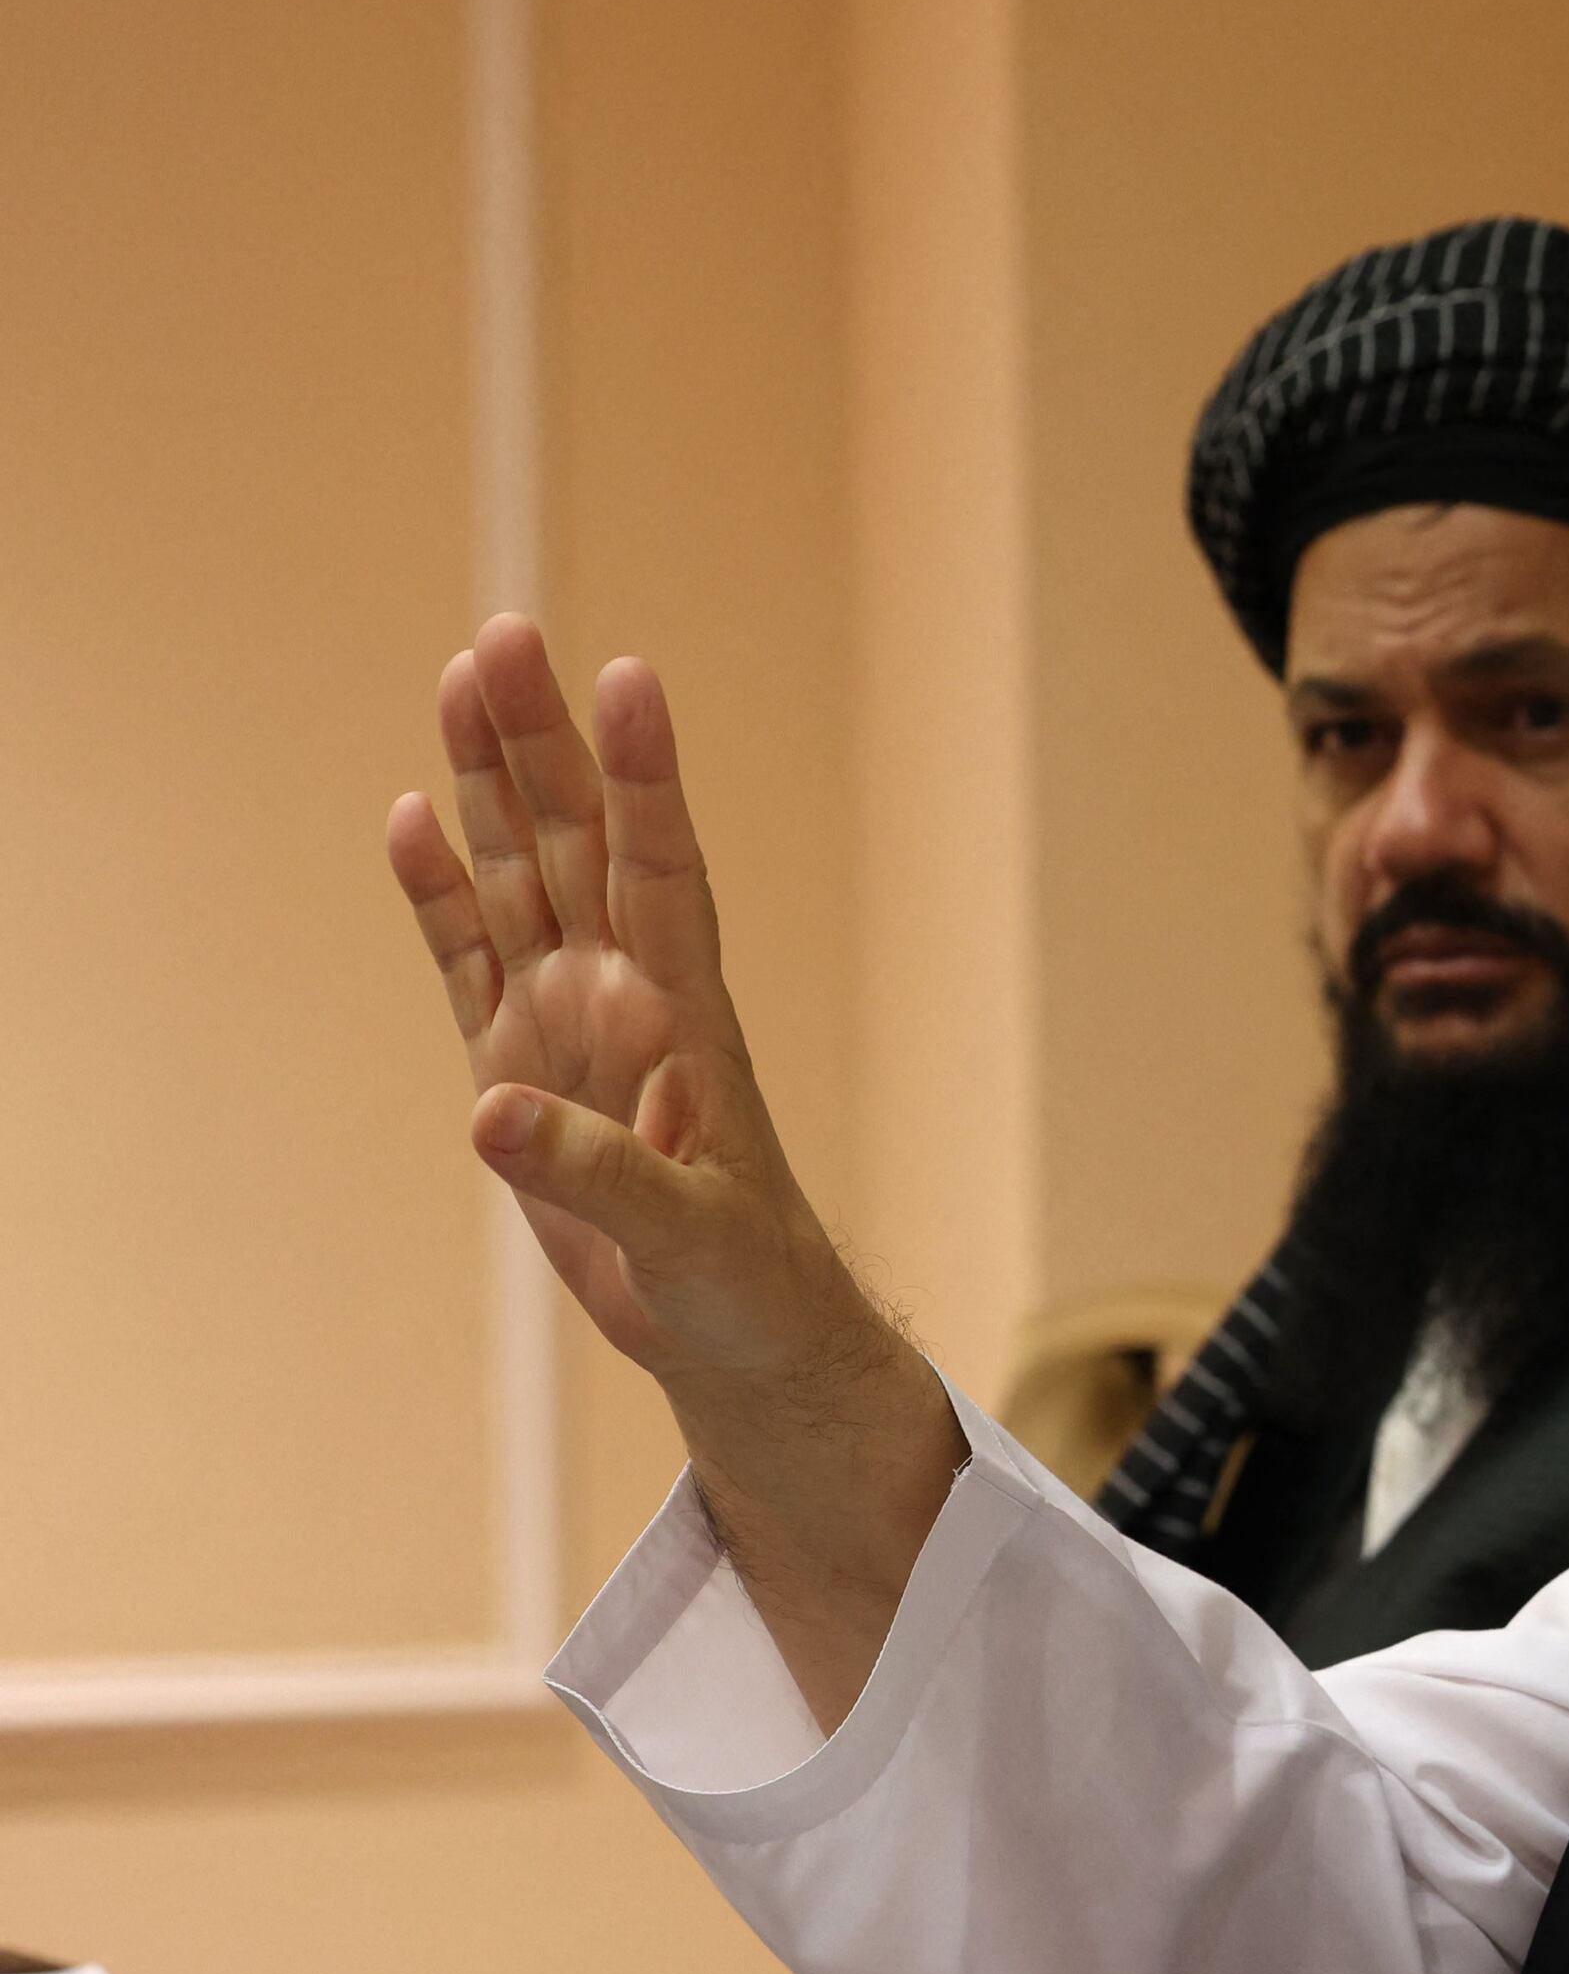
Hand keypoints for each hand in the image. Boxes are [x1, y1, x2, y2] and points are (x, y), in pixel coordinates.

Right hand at [388, 618, 960, 1713]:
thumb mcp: (690, 1242)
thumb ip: (599, 1177)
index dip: (648, 780)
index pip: (665, 870)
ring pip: (526, 880)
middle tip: (504, 637)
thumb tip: (493, 1113)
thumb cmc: (751, 1287)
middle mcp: (630, 998)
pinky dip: (441, 898)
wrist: (745, 1336)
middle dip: (545, 744)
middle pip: (582, 846)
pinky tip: (413, 816)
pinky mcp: (522, 1074)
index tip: (629, 679)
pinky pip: (470, 966)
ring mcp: (571, 1027)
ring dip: (494, 786)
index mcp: (691, 1020)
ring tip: (461, 679)